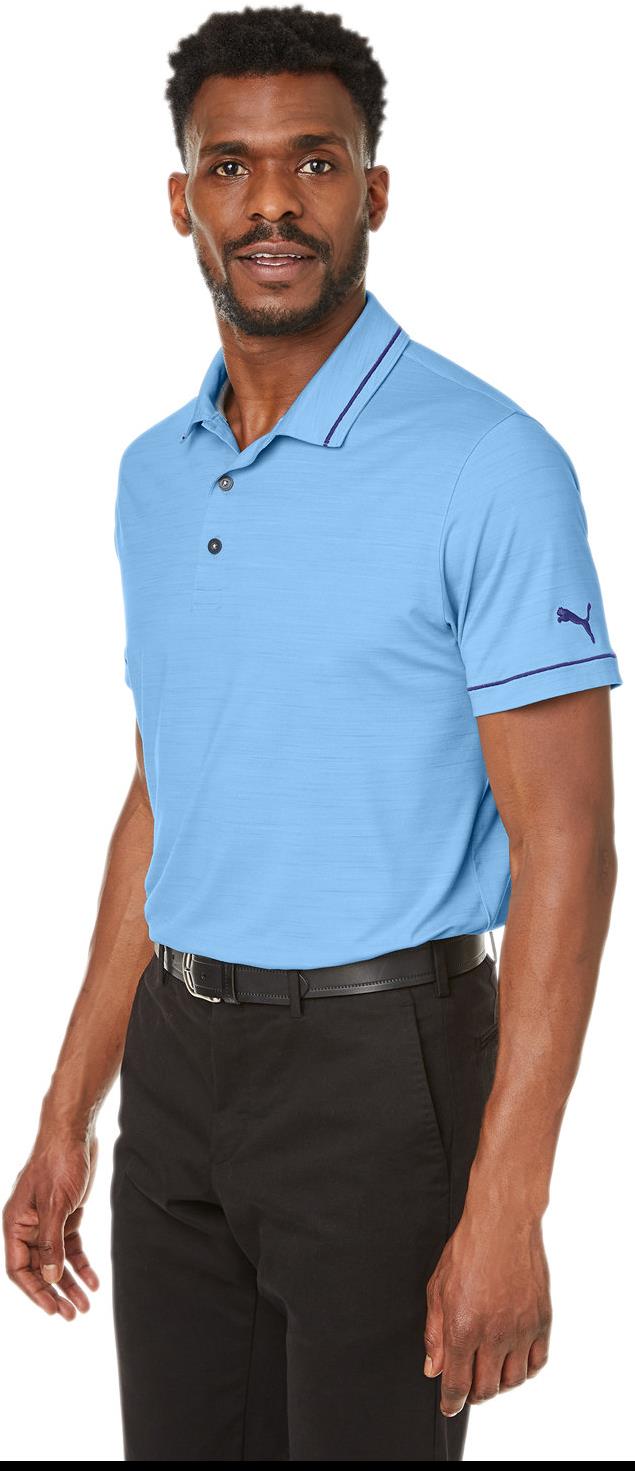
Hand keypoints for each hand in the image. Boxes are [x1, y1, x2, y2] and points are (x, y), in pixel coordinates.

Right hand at [3, 1129, 99, 1319]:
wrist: (75, 1133)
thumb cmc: (58, 1163)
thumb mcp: (55, 1205)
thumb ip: (51, 1242)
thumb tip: (50, 1277)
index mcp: (16, 1224)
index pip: (18, 1268)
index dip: (34, 1291)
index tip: (52, 1310)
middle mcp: (29, 1226)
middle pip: (39, 1269)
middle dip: (56, 1293)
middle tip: (72, 1315)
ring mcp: (47, 1222)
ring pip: (57, 1261)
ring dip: (70, 1283)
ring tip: (85, 1306)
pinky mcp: (65, 1216)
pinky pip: (71, 1247)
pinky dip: (82, 1264)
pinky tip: (94, 1280)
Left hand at [423, 1200, 551, 1414]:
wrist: (502, 1224)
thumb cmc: (467, 1250)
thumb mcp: (437, 1290)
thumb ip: (434, 1334)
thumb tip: (434, 1368)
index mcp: (463, 1328)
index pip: (457, 1384)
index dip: (451, 1402)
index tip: (449, 1406)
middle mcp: (494, 1335)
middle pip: (486, 1389)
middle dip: (473, 1393)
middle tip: (468, 1384)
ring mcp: (521, 1329)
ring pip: (513, 1381)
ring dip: (499, 1384)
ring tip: (490, 1372)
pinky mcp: (542, 1321)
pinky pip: (538, 1362)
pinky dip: (525, 1370)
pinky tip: (514, 1361)